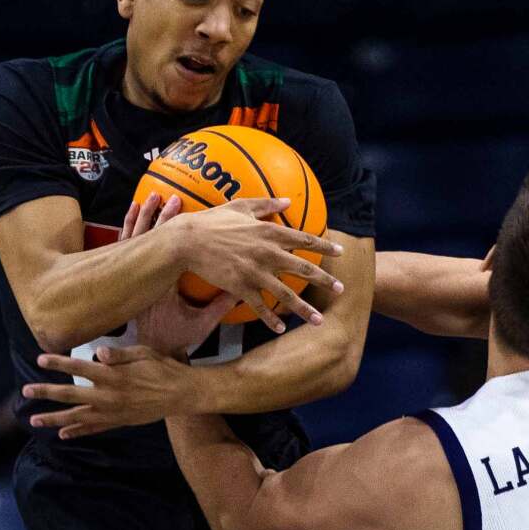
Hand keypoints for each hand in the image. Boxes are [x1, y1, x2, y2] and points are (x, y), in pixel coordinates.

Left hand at [25, 345, 191, 438]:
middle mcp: (109, 396)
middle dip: (46, 392)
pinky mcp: (119, 422)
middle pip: (71, 395)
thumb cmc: (164, 368)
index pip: (79, 368)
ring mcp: (113, 412)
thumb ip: (119, 355)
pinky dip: (78, 432)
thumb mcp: (144, 353)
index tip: (41, 359)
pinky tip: (63, 434)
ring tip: (35, 419)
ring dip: (54, 418)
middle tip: (25, 391)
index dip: (59, 364)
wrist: (182, 394)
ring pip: (77, 417)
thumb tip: (97, 354)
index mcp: (113, 376)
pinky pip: (94, 429)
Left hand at [122, 195, 243, 355]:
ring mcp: (136, 277)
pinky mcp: (132, 278)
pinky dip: (131, 228)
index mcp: (164, 286)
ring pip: (136, 240)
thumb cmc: (177, 339)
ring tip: (151, 197)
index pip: (169, 252)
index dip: (175, 229)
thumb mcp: (203, 324)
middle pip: (150, 240)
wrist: (153, 351)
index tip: (182, 208)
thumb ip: (221, 305)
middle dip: (161, 217)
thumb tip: (243, 284)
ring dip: (145, 217)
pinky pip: (127, 247)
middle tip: (170, 197)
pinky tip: (134, 211)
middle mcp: (147, 278)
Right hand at [173, 197, 345, 333]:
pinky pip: (260, 306)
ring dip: (304, 310)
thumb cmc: (213, 220)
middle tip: (341, 289)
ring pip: (286, 294)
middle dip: (324, 280)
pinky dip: (271, 319)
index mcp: (269, 231)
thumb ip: (267, 203)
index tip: (341, 251)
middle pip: (303, 268)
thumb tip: (288, 200)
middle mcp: (267, 253)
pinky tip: (281, 329)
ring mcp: (255, 272)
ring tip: (319, 321)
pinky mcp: (241, 287)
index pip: (304, 240)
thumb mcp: (241, 206)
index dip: (324, 246)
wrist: (187, 241)